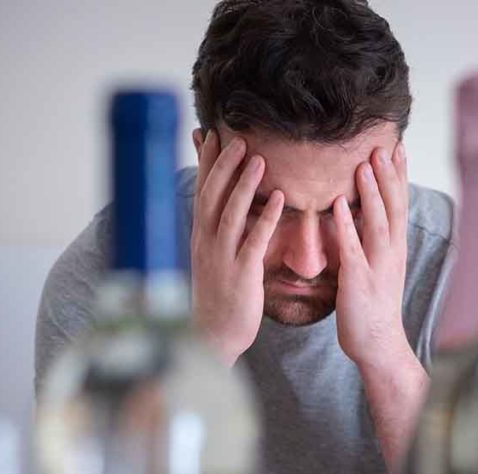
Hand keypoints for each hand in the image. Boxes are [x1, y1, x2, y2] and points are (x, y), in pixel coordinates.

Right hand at [191, 131, 283, 364]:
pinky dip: (265, 218)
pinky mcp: (241, 274)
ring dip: (245, 184)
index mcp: (199, 237)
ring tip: (260, 159)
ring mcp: (222, 258)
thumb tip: (219, 209)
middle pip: (212, 195)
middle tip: (239, 138)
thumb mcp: (210, 259)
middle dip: (225, 165)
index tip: (212, 134)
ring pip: (230, 213)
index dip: (206, 162)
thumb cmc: (217, 297)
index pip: (201, 191)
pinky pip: (254, 241)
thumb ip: (215, 232)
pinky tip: (279, 199)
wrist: (213, 336)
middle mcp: (206, 243)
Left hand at [333, 143, 411, 371]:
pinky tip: (340, 204)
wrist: (378, 344)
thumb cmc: (373, 307)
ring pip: (378, 223)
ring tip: (364, 166)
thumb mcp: (377, 268)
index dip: (400, 176)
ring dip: (372, 194)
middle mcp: (392, 253)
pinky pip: (354, 248)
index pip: (400, 205)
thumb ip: (371, 241)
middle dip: (389, 176)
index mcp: (396, 249)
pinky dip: (347, 225)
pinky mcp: (359, 280)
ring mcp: (378, 266)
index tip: (397, 147)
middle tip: (383, 146)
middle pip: (394, 207)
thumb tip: (360, 215)